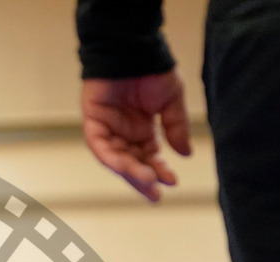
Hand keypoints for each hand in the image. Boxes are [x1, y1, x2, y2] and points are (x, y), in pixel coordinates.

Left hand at [81, 71, 191, 201]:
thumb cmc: (151, 70)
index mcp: (143, 131)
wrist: (133, 49)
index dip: (159, 170)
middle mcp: (125, 135)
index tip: (172, 182)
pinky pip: (101, 147)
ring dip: (131, 172)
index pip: (150, 158)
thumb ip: (176, 127)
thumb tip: (186, 154)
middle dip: (143, 181)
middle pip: (132, 164)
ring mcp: (108, 131)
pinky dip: (113, 158)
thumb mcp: (171, 100)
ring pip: (118, 159)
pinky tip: (127, 167)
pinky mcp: (93, 124)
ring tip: (147, 181)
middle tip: (155, 195)